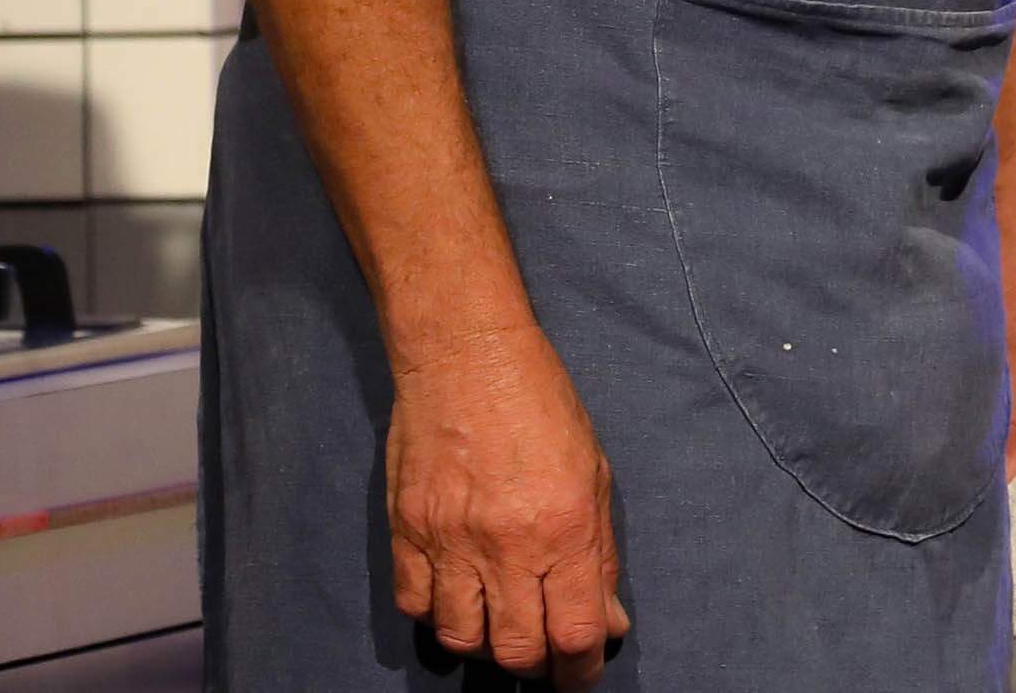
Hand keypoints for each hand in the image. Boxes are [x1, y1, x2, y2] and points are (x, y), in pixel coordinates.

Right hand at [386, 319, 627, 686]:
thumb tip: (609, 620)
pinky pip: (415, 604)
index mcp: (564, 527)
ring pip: (462, 638)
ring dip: (485, 644)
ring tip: (500, 624)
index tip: (581, 674)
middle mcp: (506, 543)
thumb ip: (600, 554)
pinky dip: (437, 614)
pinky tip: (456, 596)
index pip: (574, 633)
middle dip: (536, 667)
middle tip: (544, 659)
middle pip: (517, 649)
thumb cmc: (540, 403)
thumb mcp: (593, 472)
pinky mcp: (406, 529)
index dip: (580, 670)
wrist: (465, 355)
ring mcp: (450, 539)